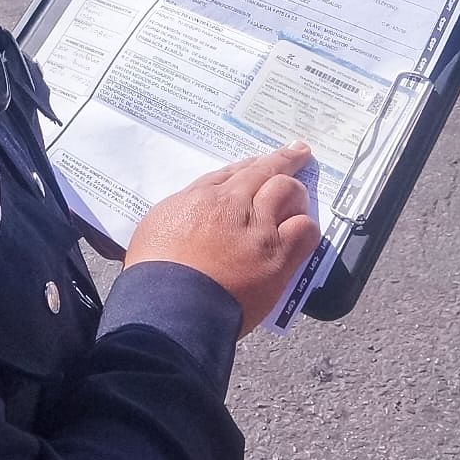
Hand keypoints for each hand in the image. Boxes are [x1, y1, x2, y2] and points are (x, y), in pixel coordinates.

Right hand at [126, 143, 320, 335]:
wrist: (170, 306)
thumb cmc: (154, 270)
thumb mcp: (158, 223)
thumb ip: (185, 207)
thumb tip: (200, 205)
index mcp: (203, 196)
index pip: (235, 171)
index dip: (252, 164)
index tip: (262, 161)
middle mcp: (234, 204)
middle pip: (266, 170)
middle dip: (284, 159)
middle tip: (297, 153)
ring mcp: (259, 229)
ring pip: (290, 191)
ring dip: (295, 192)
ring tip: (297, 199)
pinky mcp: (278, 257)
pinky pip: (305, 230)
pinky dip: (305, 226)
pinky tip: (301, 229)